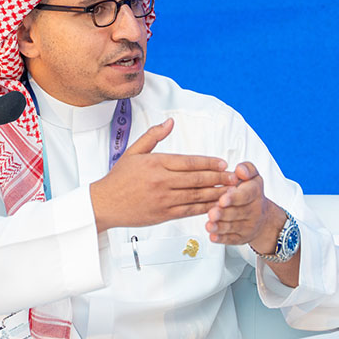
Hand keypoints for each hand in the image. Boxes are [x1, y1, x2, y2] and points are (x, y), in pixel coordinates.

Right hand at [90, 119, 237, 231]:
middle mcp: (162, 181)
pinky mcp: (163, 214)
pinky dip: (204, 208)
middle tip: (234, 177)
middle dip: (219, 178)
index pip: (189, 161)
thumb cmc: (118, 179)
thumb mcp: (134, 152)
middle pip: (197, 178)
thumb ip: (153, 136)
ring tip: (231, 191)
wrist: (104, 204)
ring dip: (216, 193)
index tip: (222, 163)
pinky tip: (215, 206)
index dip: (209, 162)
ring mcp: (163, 199)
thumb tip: (170, 123)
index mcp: (156, 163)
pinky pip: (189, 211)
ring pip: (196, 196)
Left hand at [205, 162, 285, 252]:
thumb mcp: (253, 176)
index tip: (223, 199)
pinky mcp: (242, 238)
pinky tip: (213, 236)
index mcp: (255, 193)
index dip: (234, 198)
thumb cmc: (251, 193)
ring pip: (233, 227)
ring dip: (220, 227)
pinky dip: (222, 239)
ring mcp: (248, 225)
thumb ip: (247, 169)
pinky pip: (232, 239)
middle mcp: (254, 210)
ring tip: (209, 225)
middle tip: (212, 213)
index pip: (246, 195)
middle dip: (224, 213)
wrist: (263, 217)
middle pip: (237, 212)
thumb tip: (240, 170)